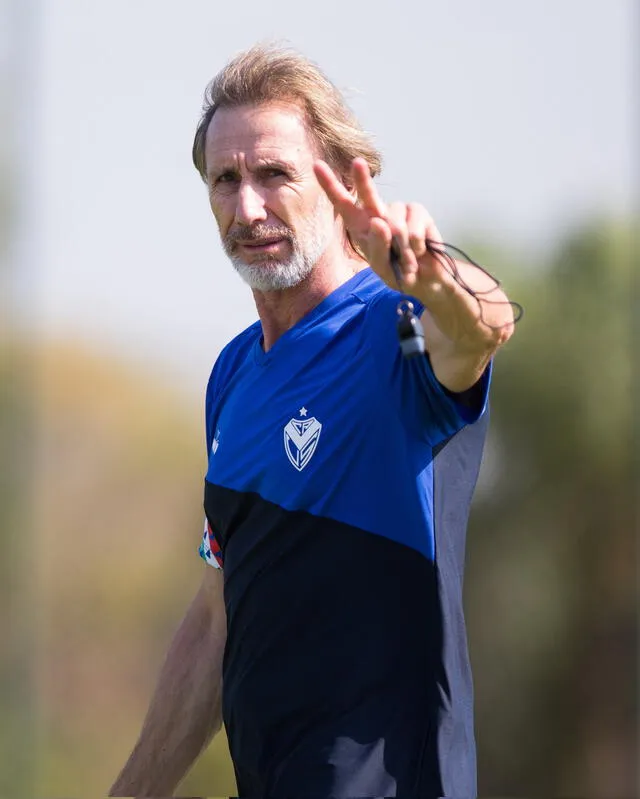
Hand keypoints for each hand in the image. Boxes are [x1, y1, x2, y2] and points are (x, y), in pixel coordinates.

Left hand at [313, 158, 452, 299]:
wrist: (425, 278)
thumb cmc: (397, 272)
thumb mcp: (382, 266)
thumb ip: (377, 248)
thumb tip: (379, 222)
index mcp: (360, 226)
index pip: (342, 204)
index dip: (330, 185)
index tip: (316, 165)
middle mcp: (378, 213)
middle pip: (368, 193)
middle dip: (362, 179)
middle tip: (357, 163)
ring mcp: (398, 211)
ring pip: (395, 225)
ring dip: (402, 250)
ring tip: (406, 261)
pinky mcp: (418, 213)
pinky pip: (414, 228)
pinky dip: (415, 246)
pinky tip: (418, 253)